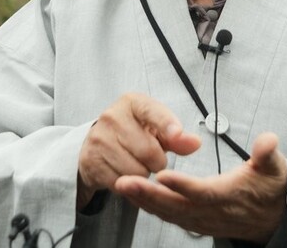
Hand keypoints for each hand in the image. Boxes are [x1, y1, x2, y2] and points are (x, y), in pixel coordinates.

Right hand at [77, 93, 200, 209]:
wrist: (98, 145)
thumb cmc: (134, 132)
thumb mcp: (156, 129)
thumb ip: (177, 138)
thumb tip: (195, 143)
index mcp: (132, 102)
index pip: (152, 112)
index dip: (167, 124)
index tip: (177, 134)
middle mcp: (112, 116)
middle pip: (149, 151)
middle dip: (158, 162)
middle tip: (153, 159)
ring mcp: (99, 138)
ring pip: (136, 170)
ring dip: (143, 174)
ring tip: (138, 164)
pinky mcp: (91, 160)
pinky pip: (121, 182)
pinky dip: (129, 183)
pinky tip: (125, 172)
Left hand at [115, 132, 286, 242]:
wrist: (272, 219)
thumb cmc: (270, 188)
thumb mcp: (275, 168)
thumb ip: (268, 154)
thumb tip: (268, 141)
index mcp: (229, 195)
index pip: (203, 192)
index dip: (183, 185)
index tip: (162, 174)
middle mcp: (211, 211)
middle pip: (176, 206)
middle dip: (148, 194)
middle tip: (124, 180)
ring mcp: (201, 219)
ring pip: (167, 213)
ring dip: (142, 200)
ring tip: (120, 184)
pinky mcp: (194, 221)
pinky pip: (167, 216)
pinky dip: (148, 206)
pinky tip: (131, 195)